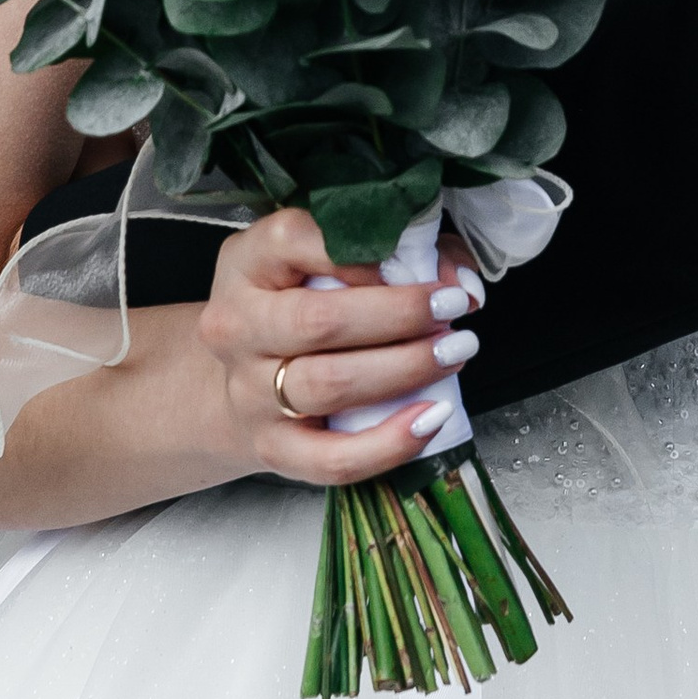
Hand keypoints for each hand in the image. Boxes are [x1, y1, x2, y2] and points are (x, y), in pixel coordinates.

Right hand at [198, 207, 485, 484]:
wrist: (241, 377)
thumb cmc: (304, 300)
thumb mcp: (331, 255)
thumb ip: (404, 250)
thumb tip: (460, 281)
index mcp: (247, 263)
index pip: (294, 240)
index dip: (363, 251)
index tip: (412, 257)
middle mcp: (237, 326)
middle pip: (318, 321)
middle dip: (398, 315)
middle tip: (452, 307)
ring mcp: (249, 392)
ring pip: (329, 385)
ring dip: (404, 369)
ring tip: (455, 352)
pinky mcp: (271, 448)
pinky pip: (331, 458)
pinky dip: (388, 443)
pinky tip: (432, 417)